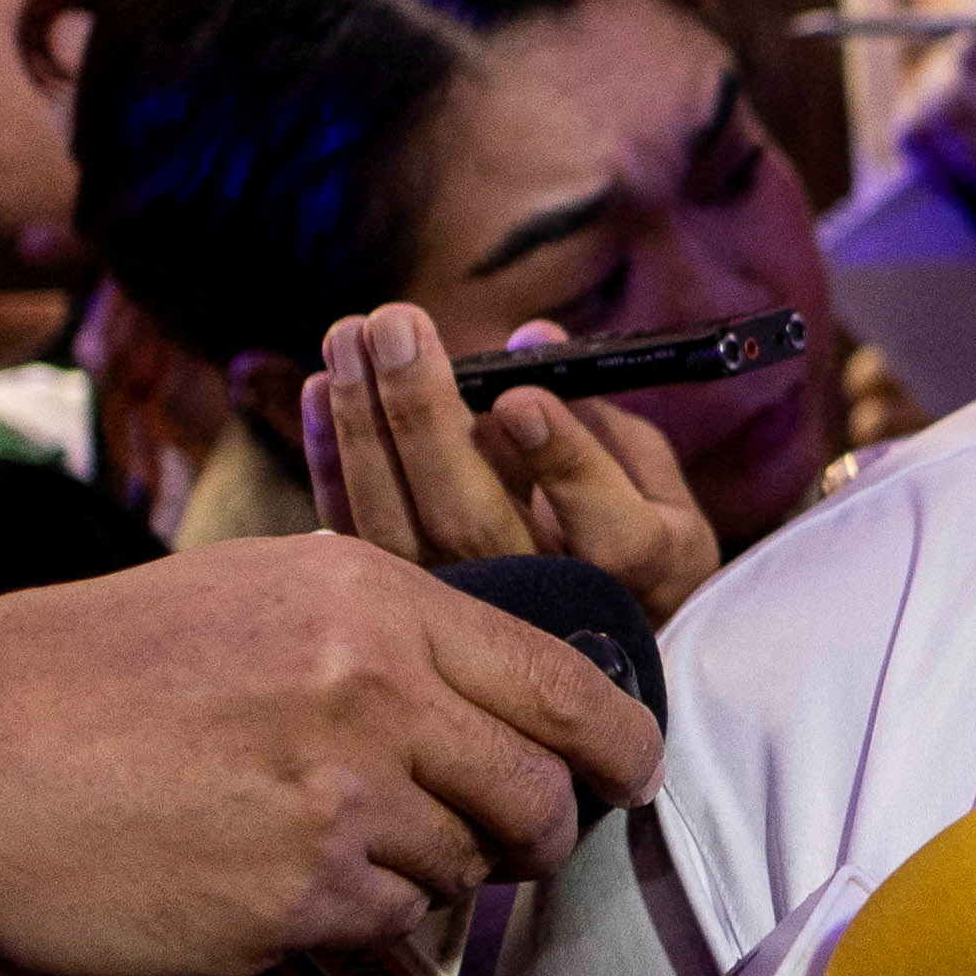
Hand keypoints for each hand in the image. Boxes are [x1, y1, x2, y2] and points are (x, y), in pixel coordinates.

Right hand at [0, 537, 657, 975]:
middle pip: (537, 791)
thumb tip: (481, 686)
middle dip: (543, 828)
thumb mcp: (246, 593)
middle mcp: (374, 694)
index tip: (632, 768)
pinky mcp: (295, 905)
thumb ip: (376, 629)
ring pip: (461, 868)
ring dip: (427, 872)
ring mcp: (339, 806)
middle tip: (516, 840)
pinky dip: (353, 919)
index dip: (618, 739)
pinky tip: (276, 884)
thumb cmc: (78, 673)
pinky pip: (383, 928)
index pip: (559, 679)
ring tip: (332, 845)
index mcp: (370, 600)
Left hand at [303, 306, 723, 623]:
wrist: (590, 652)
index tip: (520, 398)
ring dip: (365, 424)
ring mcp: (464, 607)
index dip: (562, 463)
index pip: (604, 529)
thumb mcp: (654, 480)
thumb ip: (602, 413)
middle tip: (397, 324)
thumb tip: (535, 337)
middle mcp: (542, 601)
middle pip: (471, 521)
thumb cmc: (634, 540)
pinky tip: (321, 389)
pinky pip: (358, 532)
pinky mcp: (406, 603)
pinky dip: (332, 460)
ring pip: (399, 527)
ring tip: (349, 337)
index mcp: (636, 569)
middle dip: (425, 414)